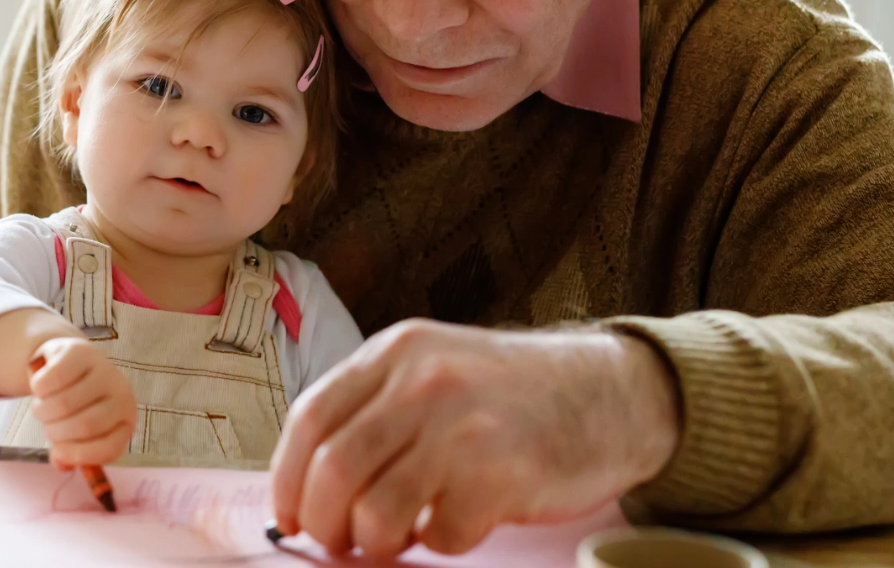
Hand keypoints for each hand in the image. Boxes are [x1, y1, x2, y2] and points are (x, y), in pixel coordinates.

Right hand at [29, 337, 135, 467]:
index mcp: (125, 418)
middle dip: (56, 432)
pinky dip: (37, 389)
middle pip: (84, 426)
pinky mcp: (79, 351)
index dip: (79, 456)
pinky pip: (51, 380)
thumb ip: (71, 451)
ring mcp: (102, 369)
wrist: (69, 358)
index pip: (108, 448)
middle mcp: (121, 393)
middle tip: (47, 426)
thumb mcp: (78, 430)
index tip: (58, 453)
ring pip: (64, 404)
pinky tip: (40, 388)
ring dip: (42, 411)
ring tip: (41, 408)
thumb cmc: (76, 401)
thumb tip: (62, 466)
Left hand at [269, 320, 680, 557]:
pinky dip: (442, 542)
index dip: (287, 478)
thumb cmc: (509, 394)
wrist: (607, 393)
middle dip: (325, 523)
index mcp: (397, 352)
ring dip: (378, 541)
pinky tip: (458, 521)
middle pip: (333, 470)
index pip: (310, 418)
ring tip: (399, 535)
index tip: (289, 515)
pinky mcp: (503, 474)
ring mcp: (464, 427)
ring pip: (377, 512)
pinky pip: (442, 534)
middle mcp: (424, 382)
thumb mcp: (432, 369)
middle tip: (339, 541)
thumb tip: (307, 483)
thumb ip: (374, 408)